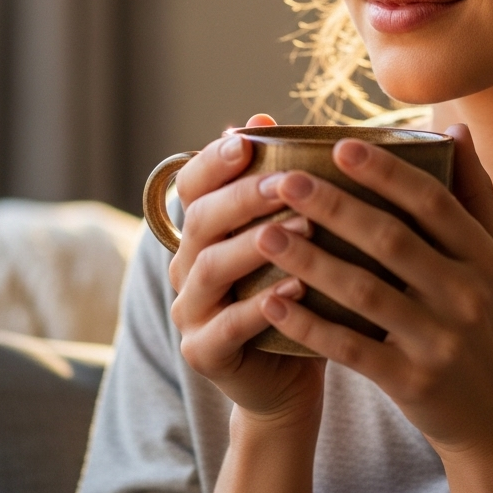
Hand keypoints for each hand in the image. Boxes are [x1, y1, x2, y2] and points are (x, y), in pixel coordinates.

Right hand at [168, 114, 324, 432]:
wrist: (291, 374)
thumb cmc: (300, 289)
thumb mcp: (295, 233)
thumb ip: (281, 183)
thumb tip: (267, 118)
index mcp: (205, 228)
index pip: (192, 183)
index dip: (213, 160)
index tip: (246, 140)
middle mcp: (187, 263)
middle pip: (201, 219)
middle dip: (245, 196)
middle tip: (289, 182)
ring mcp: (190, 310)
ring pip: (209, 268)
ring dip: (256, 244)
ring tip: (305, 227)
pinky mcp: (203, 352)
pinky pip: (225, 327)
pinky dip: (259, 307)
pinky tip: (295, 289)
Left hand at [251, 125, 492, 459]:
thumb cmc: (489, 321)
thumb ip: (475, 193)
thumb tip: (457, 127)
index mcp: (483, 255)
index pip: (431, 201)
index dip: (386, 172)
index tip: (339, 145)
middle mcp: (466, 293)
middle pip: (391, 240)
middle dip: (334, 207)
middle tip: (284, 181)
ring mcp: (440, 340)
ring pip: (364, 292)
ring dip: (311, 261)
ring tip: (265, 234)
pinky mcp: (413, 382)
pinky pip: (353, 349)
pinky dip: (311, 325)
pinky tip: (274, 301)